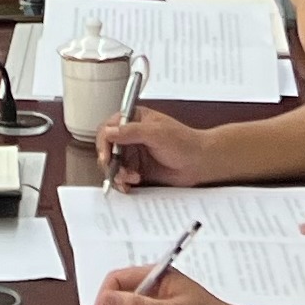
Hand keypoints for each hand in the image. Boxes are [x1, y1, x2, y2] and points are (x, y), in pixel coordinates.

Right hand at [92, 108, 216, 188]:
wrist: (200, 162)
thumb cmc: (184, 142)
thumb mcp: (156, 133)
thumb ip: (130, 131)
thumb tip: (109, 131)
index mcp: (133, 120)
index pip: (108, 129)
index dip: (104, 143)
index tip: (106, 156)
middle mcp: (131, 136)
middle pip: (107, 149)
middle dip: (110, 163)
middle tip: (117, 172)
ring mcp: (134, 153)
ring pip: (113, 165)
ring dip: (117, 174)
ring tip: (129, 179)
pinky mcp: (138, 169)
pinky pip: (122, 176)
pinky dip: (123, 182)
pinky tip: (130, 185)